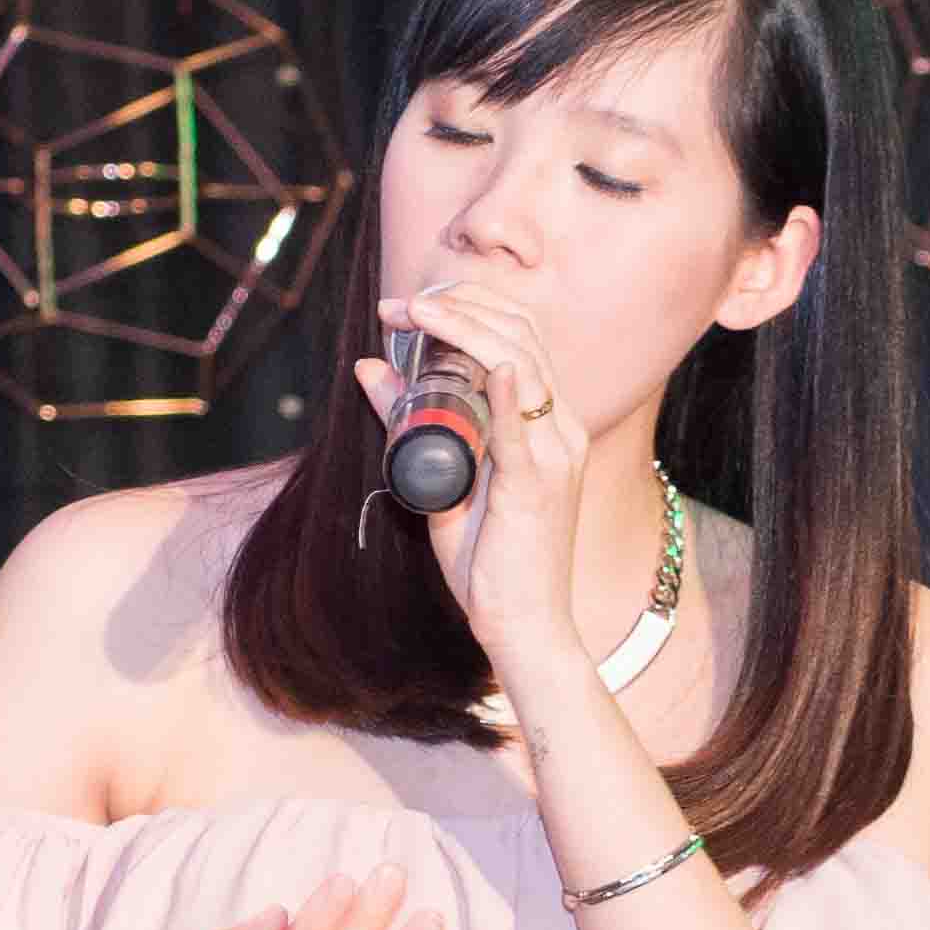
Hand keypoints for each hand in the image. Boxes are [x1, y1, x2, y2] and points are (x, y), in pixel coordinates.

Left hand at [352, 274, 590, 675]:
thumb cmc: (489, 560)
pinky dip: (511, 394)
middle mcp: (562, 429)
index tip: (411, 304)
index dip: (467, 306)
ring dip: (465, 330)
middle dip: (457, 307)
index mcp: (548, 423)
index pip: (519, 337)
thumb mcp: (440, 478)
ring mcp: (554, 455)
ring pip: (520, 364)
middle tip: (400, 304)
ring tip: (415, 313)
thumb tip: (368, 368)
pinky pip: (524, 431)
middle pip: (520, 336)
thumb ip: (408, 421)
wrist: (525, 625)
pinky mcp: (538, 486)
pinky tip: (494, 366)